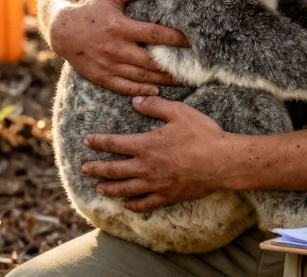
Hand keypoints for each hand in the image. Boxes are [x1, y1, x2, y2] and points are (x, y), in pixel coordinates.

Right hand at [49, 0, 188, 95]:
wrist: (63, 31)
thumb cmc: (92, 11)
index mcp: (120, 27)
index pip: (154, 34)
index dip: (175, 38)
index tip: (192, 41)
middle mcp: (116, 48)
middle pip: (151, 61)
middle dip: (173, 65)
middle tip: (194, 67)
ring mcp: (109, 65)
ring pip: (141, 76)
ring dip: (162, 80)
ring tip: (182, 80)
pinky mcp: (102, 77)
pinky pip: (125, 87)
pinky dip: (141, 91)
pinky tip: (157, 91)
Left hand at [82, 96, 235, 211]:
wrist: (222, 162)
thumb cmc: (202, 135)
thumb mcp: (178, 112)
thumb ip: (154, 106)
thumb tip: (135, 101)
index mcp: (146, 145)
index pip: (114, 144)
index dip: (98, 142)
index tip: (87, 141)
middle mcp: (146, 167)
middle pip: (114, 170)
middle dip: (96, 169)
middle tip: (84, 169)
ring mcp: (156, 184)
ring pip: (125, 189)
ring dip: (110, 189)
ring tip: (100, 189)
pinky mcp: (168, 196)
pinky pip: (145, 204)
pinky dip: (133, 205)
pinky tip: (127, 204)